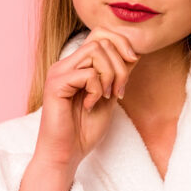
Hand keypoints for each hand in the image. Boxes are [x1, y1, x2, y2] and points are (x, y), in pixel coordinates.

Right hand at [34, 27, 140, 168]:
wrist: (65, 155)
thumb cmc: (84, 130)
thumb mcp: (109, 96)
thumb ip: (117, 74)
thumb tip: (135, 52)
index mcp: (76, 65)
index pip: (100, 34)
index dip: (121, 44)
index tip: (133, 65)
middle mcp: (65, 64)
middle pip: (101, 39)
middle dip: (120, 64)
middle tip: (119, 91)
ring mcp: (58, 72)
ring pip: (96, 50)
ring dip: (111, 74)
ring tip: (107, 97)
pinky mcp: (56, 85)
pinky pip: (87, 74)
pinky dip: (97, 90)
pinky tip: (90, 105)